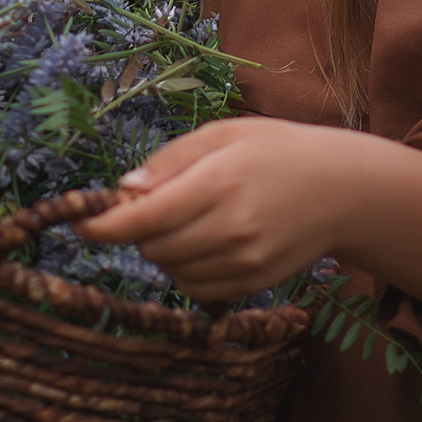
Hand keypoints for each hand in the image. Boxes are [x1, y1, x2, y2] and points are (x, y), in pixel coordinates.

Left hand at [79, 117, 421, 309]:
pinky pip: (199, 289)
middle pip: (154, 247)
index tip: (81, 223)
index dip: (106, 224)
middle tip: (146, 203)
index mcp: (220, 182)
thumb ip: (172, 159)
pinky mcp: (254, 283)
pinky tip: (201, 241)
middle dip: (137, 230)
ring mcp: (245, 262)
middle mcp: (231, 228)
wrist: (341, 188)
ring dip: (160, 251)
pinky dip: (186, 270)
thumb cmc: (275, 148)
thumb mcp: (223, 132)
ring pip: (173, 272)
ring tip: (183, 218)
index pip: (146, 216)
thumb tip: (125, 189)